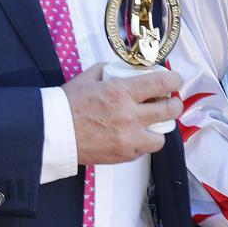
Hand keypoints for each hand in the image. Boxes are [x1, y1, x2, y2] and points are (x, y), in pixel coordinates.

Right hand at [63, 63, 183, 164]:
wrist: (52, 133)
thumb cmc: (68, 103)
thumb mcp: (90, 76)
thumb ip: (113, 71)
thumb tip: (129, 70)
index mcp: (122, 92)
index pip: (162, 83)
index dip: (175, 80)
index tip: (175, 81)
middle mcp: (130, 116)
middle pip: (171, 111)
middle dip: (174, 104)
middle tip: (170, 102)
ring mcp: (128, 139)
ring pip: (162, 138)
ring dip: (159, 129)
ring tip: (151, 124)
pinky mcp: (122, 156)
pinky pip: (143, 151)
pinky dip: (142, 143)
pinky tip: (133, 136)